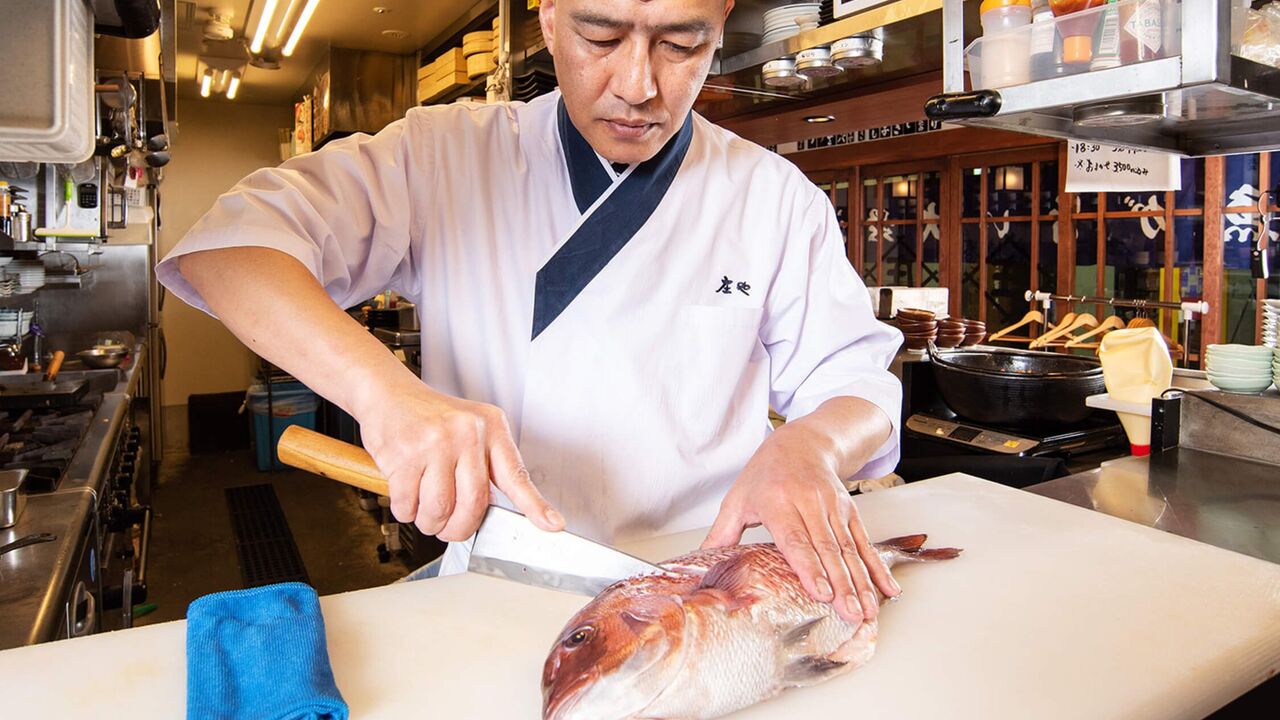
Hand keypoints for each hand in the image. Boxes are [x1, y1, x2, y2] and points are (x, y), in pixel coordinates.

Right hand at [354, 380, 563, 540]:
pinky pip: (408, 505)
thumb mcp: (470, 429)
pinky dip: (405, 510)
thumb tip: (491, 511)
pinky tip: (404, 493)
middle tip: (448, 529)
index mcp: (491, 427)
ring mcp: (436, 442)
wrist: (388, 394)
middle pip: (473, 504)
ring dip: (428, 521)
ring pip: (439, 509)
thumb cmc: (430, 418)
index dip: (535, 505)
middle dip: (458, 528)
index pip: (516, 474)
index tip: (553, 525)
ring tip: (423, 508)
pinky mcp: (405, 454)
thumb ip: (485, 465)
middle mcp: (468, 432)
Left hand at [701, 424, 899, 623]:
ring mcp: (833, 506)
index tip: (821, 592)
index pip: (796, 539)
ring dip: (862, 581)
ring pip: (849, 548)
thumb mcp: (738, 498)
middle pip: (828, 548)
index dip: (810, 567)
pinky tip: (887, 588)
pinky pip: (864, 541)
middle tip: (851, 612)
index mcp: (779, 502)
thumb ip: (722, 533)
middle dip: (842, 584)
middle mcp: (810, 503)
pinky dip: (877, 566)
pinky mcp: (849, 510)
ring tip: (869, 609)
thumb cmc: (765, 473)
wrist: (802, 442)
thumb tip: (700, 562)